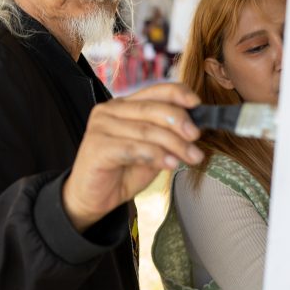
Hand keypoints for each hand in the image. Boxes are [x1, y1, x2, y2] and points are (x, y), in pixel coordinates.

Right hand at [62, 83, 203, 231]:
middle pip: (152, 109)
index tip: (198, 104)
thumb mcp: (151, 152)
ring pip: (146, 130)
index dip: (178, 94)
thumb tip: (194, 130)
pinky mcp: (95, 146)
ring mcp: (100, 126)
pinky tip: (170, 164)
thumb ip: (166, 138)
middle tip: (197, 137)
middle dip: (179, 122)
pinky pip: (132, 148)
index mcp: (123, 105)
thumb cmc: (121, 172)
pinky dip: (155, 155)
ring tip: (192, 158)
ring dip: (174, 144)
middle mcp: (110, 110)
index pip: (154, 91)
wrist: (91, 199)